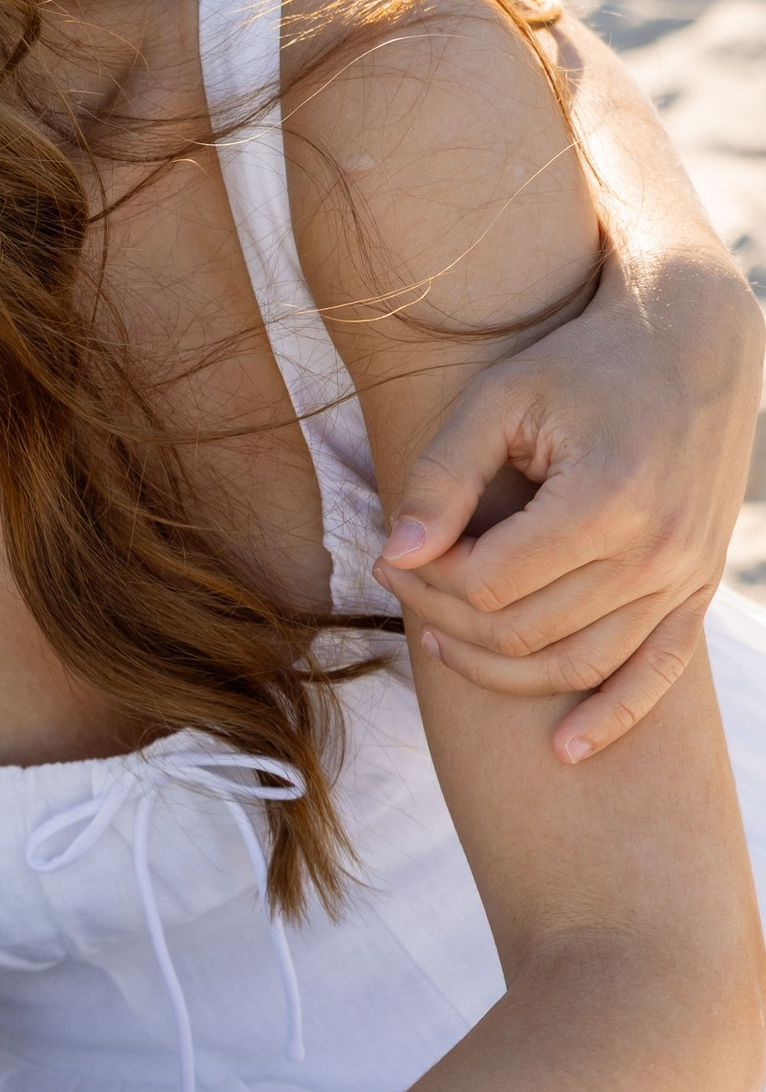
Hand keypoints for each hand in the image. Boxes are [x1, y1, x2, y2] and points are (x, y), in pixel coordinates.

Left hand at [377, 252, 756, 764]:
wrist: (695, 340)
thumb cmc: (582, 363)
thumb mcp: (500, 399)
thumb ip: (442, 478)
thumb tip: (394, 558)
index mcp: (605, 500)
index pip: (487, 584)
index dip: (427, 580)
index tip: (396, 556)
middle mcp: (655, 550)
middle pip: (523, 632)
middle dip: (447, 619)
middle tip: (404, 589)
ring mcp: (683, 576)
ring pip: (574, 664)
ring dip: (497, 670)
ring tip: (442, 641)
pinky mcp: (698, 587)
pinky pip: (656, 674)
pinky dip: (610, 718)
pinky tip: (564, 751)